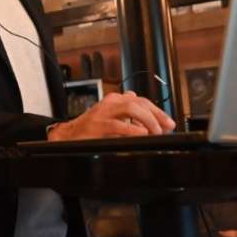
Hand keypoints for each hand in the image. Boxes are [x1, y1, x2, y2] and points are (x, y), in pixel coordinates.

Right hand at [47, 91, 174, 140]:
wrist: (68, 136)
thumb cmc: (91, 130)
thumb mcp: (113, 119)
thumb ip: (130, 117)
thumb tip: (154, 122)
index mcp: (115, 100)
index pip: (142, 100)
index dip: (158, 111)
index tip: (169, 123)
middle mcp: (111, 103)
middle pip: (139, 102)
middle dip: (156, 115)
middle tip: (166, 128)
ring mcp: (104, 113)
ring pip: (131, 108)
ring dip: (148, 120)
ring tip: (155, 131)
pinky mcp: (98, 125)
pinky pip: (119, 125)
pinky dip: (133, 130)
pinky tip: (142, 135)